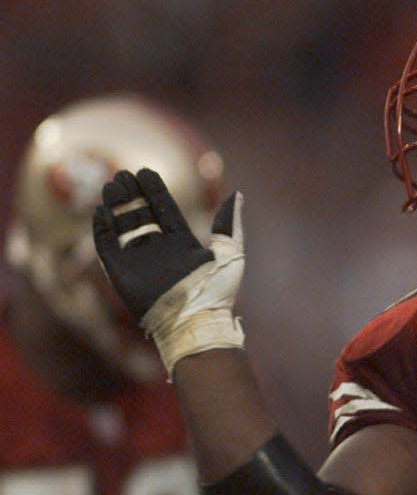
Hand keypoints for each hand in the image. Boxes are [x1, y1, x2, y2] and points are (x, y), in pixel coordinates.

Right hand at [93, 169, 245, 375]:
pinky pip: (106, 247)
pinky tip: (100, 211)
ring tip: (111, 185)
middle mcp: (159, 249)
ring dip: (115, 206)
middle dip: (131, 195)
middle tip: (123, 175)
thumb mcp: (231, 254)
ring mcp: (139, 260)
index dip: (154, 191)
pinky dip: (101, 230)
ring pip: (122, 226)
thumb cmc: (216, 292)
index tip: (146, 172)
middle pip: (140, 214)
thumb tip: (237, 195)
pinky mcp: (121, 274)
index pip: (164, 209)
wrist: (195, 322)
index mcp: (182, 242)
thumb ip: (229, 225)